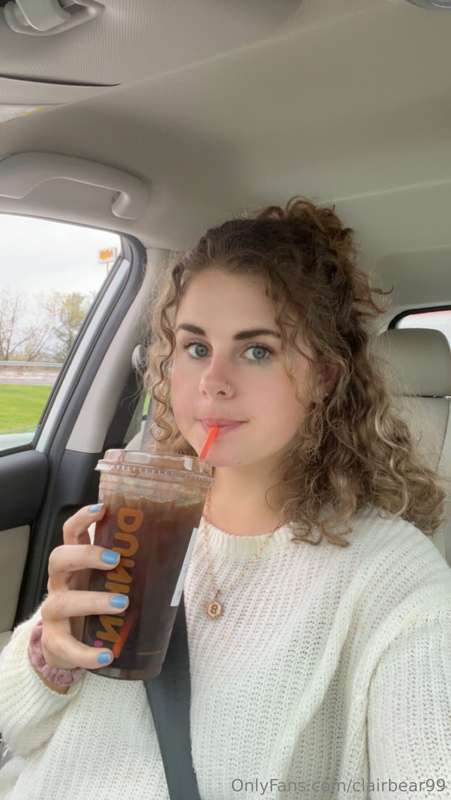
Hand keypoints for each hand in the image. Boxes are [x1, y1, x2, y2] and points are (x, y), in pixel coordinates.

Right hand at [39, 504, 127, 669]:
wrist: (68, 645)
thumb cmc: (95, 603)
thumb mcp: (107, 581)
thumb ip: (129, 568)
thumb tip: (175, 551)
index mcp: (76, 564)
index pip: (71, 532)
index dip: (83, 518)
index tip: (102, 509)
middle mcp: (61, 583)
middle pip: (58, 558)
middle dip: (85, 555)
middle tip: (115, 560)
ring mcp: (54, 612)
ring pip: (63, 602)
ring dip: (93, 601)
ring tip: (122, 604)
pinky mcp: (55, 642)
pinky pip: (67, 647)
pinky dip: (86, 653)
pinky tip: (106, 656)